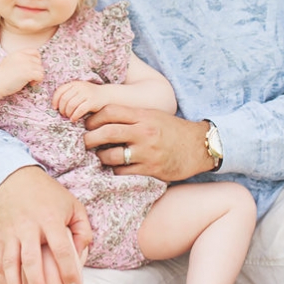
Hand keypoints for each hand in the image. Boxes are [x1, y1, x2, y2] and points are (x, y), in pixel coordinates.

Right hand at [0, 48, 44, 95]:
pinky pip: (40, 75)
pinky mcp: (28, 73)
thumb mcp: (10, 61)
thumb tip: (31, 62)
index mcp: (18, 53)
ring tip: (29, 81)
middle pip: (39, 62)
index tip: (33, 67)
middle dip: (36, 70)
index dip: (37, 59)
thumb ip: (19, 59)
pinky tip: (30, 83)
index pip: (34, 51)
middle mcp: (23, 57)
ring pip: (41, 69)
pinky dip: (37, 81)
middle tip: (29, 76)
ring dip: (37, 76)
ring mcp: (26, 64)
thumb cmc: (2, 76)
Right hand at [0, 166, 92, 283]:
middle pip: (32, 260)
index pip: (61, 249)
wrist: (13, 178)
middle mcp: (28, 226)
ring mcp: (11, 232)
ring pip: (10, 263)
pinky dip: (2, 279)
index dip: (68, 271)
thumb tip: (83, 251)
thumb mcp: (72, 204)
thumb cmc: (48, 195)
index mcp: (50, 219)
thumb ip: (83, 228)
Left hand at [53, 81, 108, 121]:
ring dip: (68, 113)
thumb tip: (55, 107)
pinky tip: (74, 119)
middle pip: (64, 99)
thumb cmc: (89, 96)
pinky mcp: (92, 102)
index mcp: (74, 84)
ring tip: (69, 117)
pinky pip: (80, 110)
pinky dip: (75, 116)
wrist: (107, 95)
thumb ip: (69, 95)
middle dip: (62, 109)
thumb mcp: (78, 91)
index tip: (55, 108)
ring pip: (71, 105)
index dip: (55, 100)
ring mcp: (86, 94)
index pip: (60, 91)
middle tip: (63, 114)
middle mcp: (80, 87)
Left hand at [83, 105, 211, 181]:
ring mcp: (147, 152)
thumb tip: (102, 118)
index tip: (87, 124)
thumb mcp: (153, 115)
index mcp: (143, 116)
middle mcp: (144, 133)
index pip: (110, 111)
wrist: (199, 146)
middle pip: (107, 133)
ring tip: (99, 156)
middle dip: (90, 138)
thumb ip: (131, 116)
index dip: (94, 118)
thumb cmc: (172, 129)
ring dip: (100, 157)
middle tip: (85, 141)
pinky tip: (115, 167)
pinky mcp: (151, 169)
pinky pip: (124, 171)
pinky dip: (115, 170)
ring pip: (112, 156)